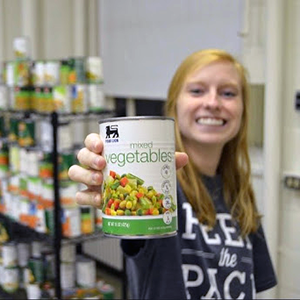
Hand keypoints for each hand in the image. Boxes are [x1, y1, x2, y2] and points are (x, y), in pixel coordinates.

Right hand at [68, 133, 187, 207]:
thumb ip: (165, 161)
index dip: (93, 140)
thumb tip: (183, 157)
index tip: (101, 144)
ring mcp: (90, 179)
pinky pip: (79, 195)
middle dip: (90, 158)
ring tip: (99, 179)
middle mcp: (94, 163)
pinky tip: (98, 199)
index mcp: (107, 151)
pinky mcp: (91, 196)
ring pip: (76, 172)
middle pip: (82, 155)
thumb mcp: (152, 167)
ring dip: (85, 175)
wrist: (135, 197)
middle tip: (103, 163)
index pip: (93, 140)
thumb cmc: (140, 174)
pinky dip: (86, 197)